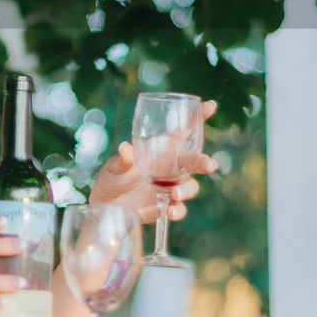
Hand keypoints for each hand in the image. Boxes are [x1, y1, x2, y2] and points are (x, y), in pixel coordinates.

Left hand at [89, 99, 218, 223]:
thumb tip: (125, 148)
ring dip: (187, 190)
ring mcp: (170, 186)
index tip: (210, 105)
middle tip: (209, 165)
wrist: (107, 205)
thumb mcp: (114, 166)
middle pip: (194, 161)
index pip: (182, 131)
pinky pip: (179, 208)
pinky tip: (170, 211)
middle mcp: (170, 167)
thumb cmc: (113, 177)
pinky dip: (178, 210)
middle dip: (204, 162)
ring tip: (175, 194)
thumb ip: (122, 159)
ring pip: (190, 186)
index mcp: (160, 149)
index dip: (197, 117)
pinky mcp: (166, 204)